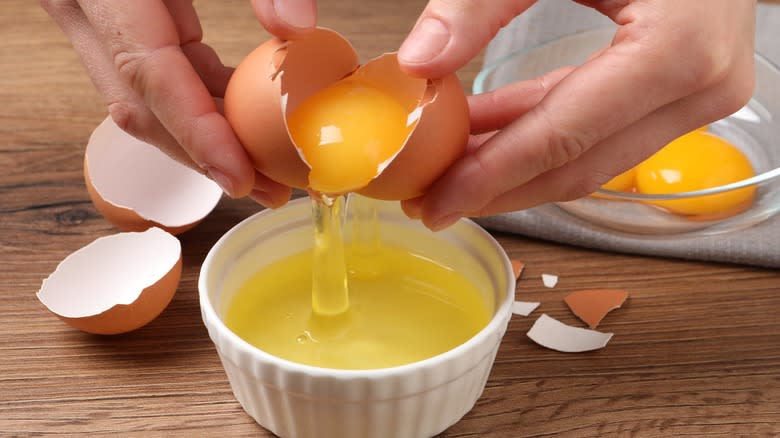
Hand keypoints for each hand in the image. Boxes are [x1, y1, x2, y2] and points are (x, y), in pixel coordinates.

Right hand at [41, 0, 314, 206]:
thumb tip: (299, 30)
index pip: (150, 77)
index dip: (197, 135)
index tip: (241, 176)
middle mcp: (87, 9)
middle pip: (143, 108)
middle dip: (204, 157)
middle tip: (268, 189)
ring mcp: (95, 19)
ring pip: (144, 104)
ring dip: (203, 143)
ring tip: (264, 174)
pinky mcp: (117, 23)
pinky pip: (154, 79)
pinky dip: (198, 109)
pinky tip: (242, 129)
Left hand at [398, 0, 756, 229]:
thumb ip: (479, 4)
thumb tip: (420, 61)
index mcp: (679, 48)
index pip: (563, 138)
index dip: (493, 176)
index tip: (439, 200)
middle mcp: (701, 86)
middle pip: (579, 166)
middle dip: (499, 188)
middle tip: (434, 201)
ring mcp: (699, 93)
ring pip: (591, 156)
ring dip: (516, 165)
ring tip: (451, 170)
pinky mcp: (683, 89)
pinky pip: (602, 128)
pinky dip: (542, 133)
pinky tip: (488, 134)